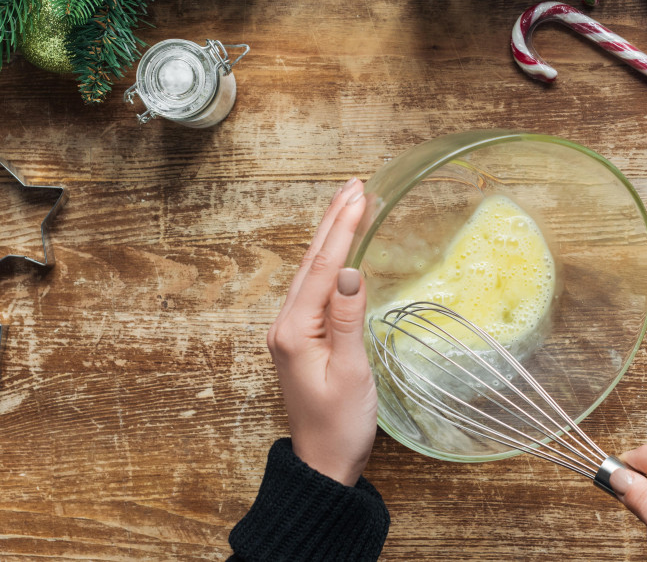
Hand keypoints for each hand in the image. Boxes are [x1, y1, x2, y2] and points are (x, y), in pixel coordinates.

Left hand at [267, 178, 375, 485]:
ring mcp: (292, 331)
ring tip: (350, 202)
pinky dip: (330, 259)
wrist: (324, 463)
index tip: (361, 194)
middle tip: (356, 183)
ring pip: (311, 270)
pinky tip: (340, 249)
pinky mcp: (303, 338)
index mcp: (294, 330)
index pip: (322, 267)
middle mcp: (286, 325)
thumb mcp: (351, 373)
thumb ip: (348, 319)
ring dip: (332, 234)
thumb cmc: (340, 425)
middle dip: (334, 219)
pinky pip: (315, 287)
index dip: (343, 228)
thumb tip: (349, 270)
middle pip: (311, 261)